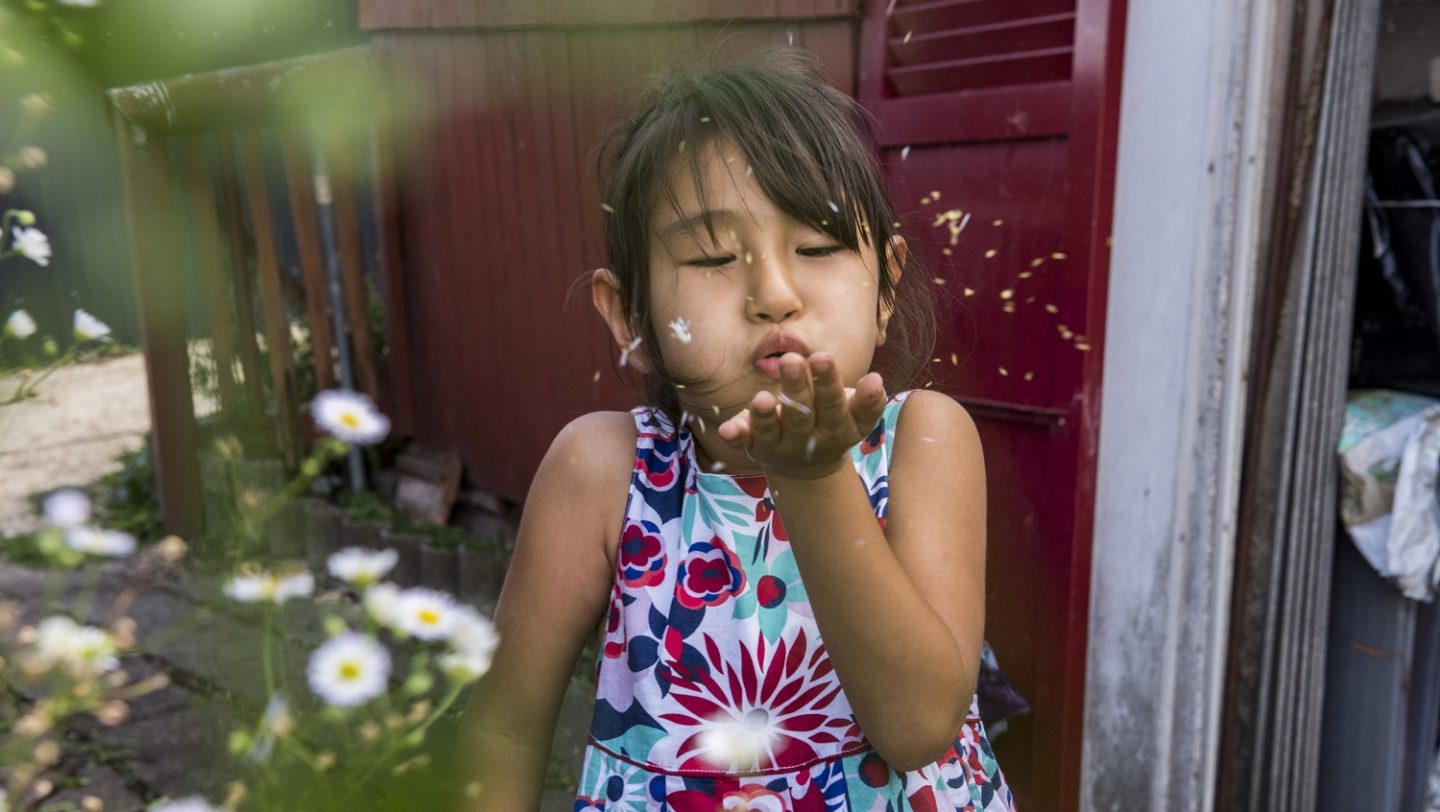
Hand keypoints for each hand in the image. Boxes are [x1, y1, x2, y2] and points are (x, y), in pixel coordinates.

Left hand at [717, 352, 887, 480]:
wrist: (808, 469)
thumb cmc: (832, 424)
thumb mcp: (854, 417)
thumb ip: (866, 400)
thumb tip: (876, 379)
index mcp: (837, 428)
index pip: (835, 405)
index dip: (830, 383)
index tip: (824, 356)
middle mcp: (808, 440)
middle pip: (803, 414)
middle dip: (798, 387)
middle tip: (792, 359)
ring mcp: (780, 447)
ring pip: (772, 430)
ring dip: (766, 416)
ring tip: (762, 398)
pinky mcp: (755, 449)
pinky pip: (744, 443)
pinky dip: (737, 436)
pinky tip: (728, 427)